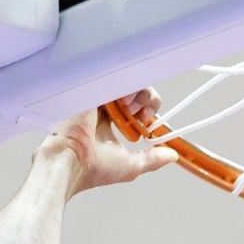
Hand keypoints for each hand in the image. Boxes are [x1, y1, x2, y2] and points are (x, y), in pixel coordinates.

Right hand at [43, 89, 178, 191]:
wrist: (71, 161)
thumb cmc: (94, 168)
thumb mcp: (131, 165)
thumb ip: (152, 159)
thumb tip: (172, 155)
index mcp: (109, 124)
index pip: (135, 106)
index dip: (148, 110)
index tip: (148, 122)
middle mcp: (102, 108)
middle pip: (135, 90)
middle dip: (147, 100)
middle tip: (143, 115)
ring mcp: (96, 96)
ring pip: (128, 80)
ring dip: (139, 94)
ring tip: (131, 110)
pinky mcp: (91, 88)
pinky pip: (115, 75)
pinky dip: (126, 84)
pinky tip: (124, 101)